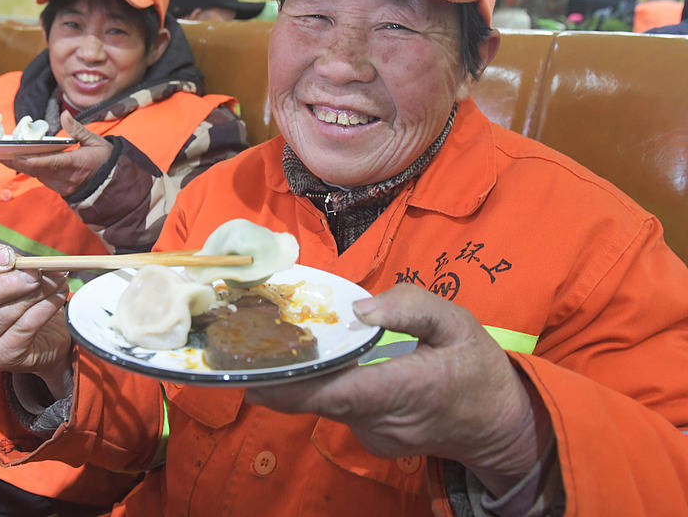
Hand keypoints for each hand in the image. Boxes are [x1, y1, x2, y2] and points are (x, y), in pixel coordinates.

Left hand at [0, 112, 112, 196]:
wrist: (112, 185)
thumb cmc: (105, 161)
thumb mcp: (96, 142)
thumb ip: (78, 129)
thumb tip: (64, 115)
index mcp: (76, 165)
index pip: (50, 163)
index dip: (31, 160)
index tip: (16, 154)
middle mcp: (66, 178)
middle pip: (36, 170)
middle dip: (15, 162)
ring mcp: (61, 186)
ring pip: (35, 175)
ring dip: (19, 165)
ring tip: (1, 154)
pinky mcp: (59, 188)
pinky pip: (40, 177)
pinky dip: (28, 168)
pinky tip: (17, 159)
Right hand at [0, 231, 72, 386]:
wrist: (43, 337)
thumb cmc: (19, 296)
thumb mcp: (3, 270)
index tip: (9, 254)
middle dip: (3, 283)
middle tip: (35, 272)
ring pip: (3, 313)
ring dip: (36, 292)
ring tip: (58, 277)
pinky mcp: (2, 357)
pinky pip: (24, 328)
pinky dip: (46, 308)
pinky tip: (60, 295)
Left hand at [247, 284, 551, 495]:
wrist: (500, 427)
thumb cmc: (479, 369)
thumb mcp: (459, 323)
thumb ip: (412, 307)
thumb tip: (360, 308)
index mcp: (407, 389)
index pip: (340, 393)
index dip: (294, 387)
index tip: (254, 376)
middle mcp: (383, 420)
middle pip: (321, 399)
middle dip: (282, 375)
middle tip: (245, 346)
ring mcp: (375, 436)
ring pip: (325, 405)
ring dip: (298, 380)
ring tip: (270, 346)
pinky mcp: (371, 439)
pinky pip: (336, 410)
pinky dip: (319, 388)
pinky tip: (308, 363)